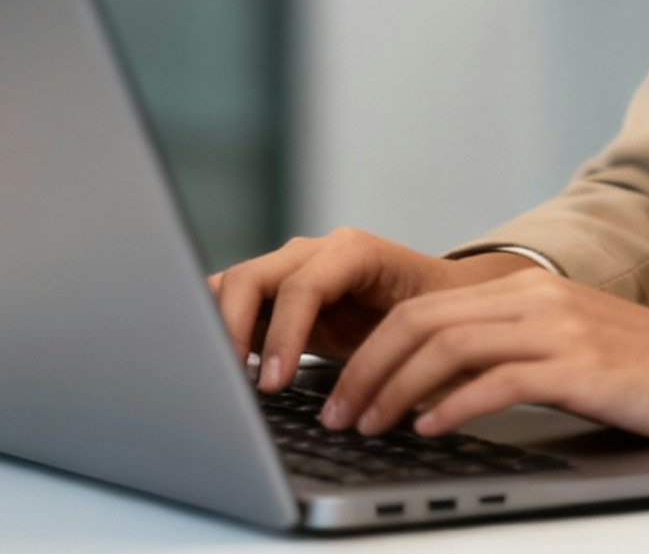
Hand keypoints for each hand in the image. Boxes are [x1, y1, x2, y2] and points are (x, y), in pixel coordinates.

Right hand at [207, 228, 535, 391]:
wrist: (432, 295)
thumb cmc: (429, 312)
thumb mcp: (414, 329)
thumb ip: (380, 352)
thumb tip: (352, 396)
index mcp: (353, 252)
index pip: (302, 286)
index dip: (282, 336)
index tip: (272, 384)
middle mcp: (313, 252)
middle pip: (251, 277)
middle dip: (232, 330)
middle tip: (232, 384)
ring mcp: (288, 267)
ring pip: (230, 283)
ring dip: (215, 326)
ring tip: (217, 376)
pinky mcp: (272, 292)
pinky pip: (230, 300)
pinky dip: (216, 328)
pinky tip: (219, 366)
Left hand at [312, 265, 648, 461]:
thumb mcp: (572, 353)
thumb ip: (511, 358)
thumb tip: (436, 395)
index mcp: (530, 292)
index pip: (425, 308)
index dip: (371, 349)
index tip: (341, 391)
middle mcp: (539, 299)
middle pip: (423, 321)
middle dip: (367, 370)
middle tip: (336, 415)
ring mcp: (561, 329)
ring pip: (449, 346)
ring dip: (395, 391)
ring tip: (368, 428)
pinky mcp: (583, 366)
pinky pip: (498, 380)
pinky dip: (452, 407)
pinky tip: (430, 431)